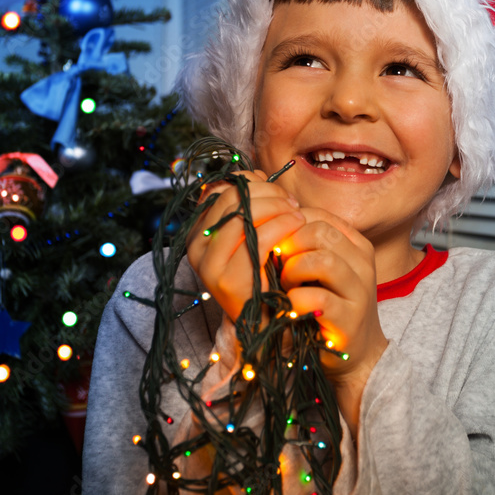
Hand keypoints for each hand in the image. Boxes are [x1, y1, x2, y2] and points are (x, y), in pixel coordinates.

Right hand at [186, 170, 305, 322]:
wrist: (268, 321)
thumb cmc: (265, 271)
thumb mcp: (253, 233)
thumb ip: (250, 204)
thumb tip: (253, 173)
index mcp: (198, 231)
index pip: (223, 189)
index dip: (254, 184)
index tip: (278, 194)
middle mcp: (195, 246)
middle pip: (233, 198)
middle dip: (268, 194)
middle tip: (292, 203)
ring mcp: (209, 264)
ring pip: (244, 213)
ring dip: (278, 207)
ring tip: (298, 214)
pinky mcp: (228, 279)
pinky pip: (259, 237)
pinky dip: (283, 225)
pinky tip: (298, 225)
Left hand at [274, 208, 388, 384]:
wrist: (358, 354)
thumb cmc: (330, 306)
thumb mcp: (322, 269)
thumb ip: (304, 245)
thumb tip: (269, 222)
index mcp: (356, 245)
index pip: (318, 216)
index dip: (288, 224)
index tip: (274, 243)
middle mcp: (362, 263)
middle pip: (319, 232)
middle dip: (288, 245)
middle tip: (277, 264)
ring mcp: (359, 291)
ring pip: (322, 260)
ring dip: (292, 271)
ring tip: (285, 285)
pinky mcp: (350, 319)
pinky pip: (317, 298)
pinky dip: (295, 301)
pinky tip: (290, 308)